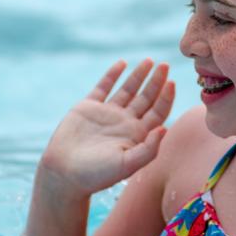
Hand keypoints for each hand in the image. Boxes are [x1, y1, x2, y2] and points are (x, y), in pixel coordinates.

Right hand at [40, 59, 174, 196]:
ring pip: (127, 89)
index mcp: (137, 135)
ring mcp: (107, 113)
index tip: (172, 83)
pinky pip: (104, 87)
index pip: (157, 112)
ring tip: (149, 61)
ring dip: (138, 75)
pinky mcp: (89, 107)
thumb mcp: (127, 165)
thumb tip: (165, 128)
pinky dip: (113, 74)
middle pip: (146, 98)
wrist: (64, 173)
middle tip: (165, 65)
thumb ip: (148, 149)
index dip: (166, 98)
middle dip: (156, 81)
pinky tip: (122, 63)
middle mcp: (125, 122)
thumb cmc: (96, 175)